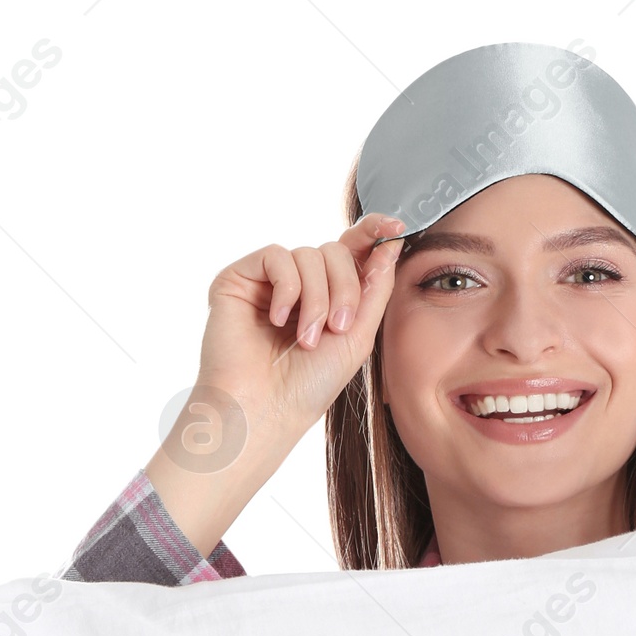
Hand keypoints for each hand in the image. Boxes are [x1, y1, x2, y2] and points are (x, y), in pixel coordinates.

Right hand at [195, 213, 405, 440]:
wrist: (265, 409)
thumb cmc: (309, 385)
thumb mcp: (358, 335)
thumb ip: (376, 287)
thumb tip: (392, 242)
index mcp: (327, 297)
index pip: (350, 252)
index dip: (372, 233)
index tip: (396, 226)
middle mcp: (298, 285)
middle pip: (335, 251)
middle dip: (344, 287)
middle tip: (338, 327)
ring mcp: (268, 281)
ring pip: (308, 254)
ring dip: (316, 298)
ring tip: (306, 337)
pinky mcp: (239, 279)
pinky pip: (276, 256)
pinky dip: (287, 288)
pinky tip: (277, 320)